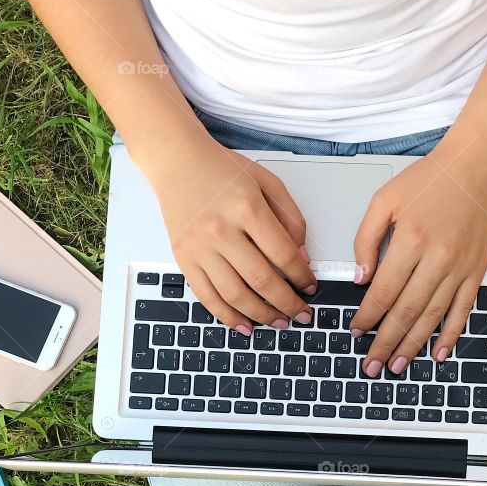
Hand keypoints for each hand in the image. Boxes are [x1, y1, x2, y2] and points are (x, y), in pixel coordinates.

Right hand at [143, 131, 316, 333]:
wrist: (176, 160)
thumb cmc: (222, 170)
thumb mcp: (267, 183)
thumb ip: (290, 218)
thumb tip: (302, 258)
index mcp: (246, 208)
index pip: (283, 254)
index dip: (301, 277)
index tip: (310, 287)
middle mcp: (220, 230)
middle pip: (261, 280)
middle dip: (287, 304)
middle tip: (301, 314)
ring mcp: (199, 247)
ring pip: (235, 295)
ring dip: (261, 315)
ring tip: (279, 322)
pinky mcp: (183, 259)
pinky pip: (207, 297)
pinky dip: (227, 317)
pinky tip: (245, 325)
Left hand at [349, 140, 486, 376]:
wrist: (475, 167)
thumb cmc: (429, 180)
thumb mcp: (384, 200)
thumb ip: (366, 239)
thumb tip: (361, 278)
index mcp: (412, 240)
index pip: (384, 291)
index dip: (368, 316)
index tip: (356, 332)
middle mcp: (438, 258)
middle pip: (406, 312)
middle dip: (385, 343)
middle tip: (371, 365)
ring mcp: (460, 268)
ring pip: (432, 317)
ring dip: (412, 345)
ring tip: (396, 366)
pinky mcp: (476, 271)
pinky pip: (462, 311)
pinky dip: (450, 335)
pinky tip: (438, 354)